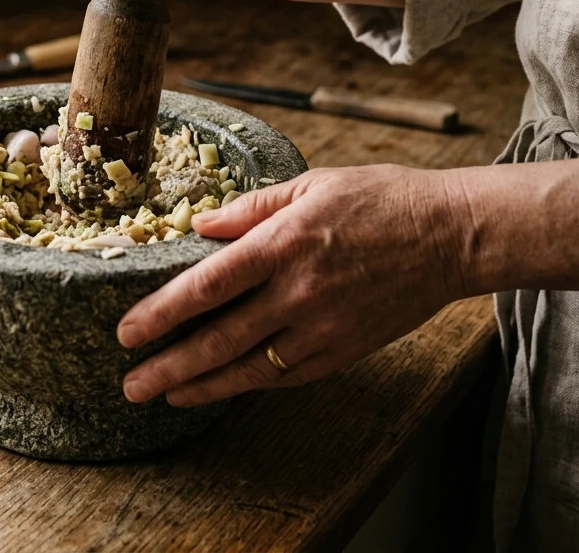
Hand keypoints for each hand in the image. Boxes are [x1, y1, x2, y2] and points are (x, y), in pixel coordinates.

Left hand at [117, 165, 470, 405]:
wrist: (451, 235)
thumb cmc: (380, 200)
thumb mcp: (311, 185)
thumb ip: (251, 207)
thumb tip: (200, 225)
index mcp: (284, 243)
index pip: (208, 285)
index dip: (163, 312)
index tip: (127, 332)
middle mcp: (299, 291)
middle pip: (220, 338)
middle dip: (169, 365)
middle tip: (130, 384)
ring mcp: (323, 326)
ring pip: (249, 367)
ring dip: (201, 385)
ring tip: (162, 395)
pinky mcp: (344, 349)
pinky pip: (286, 375)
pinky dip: (247, 385)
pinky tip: (218, 388)